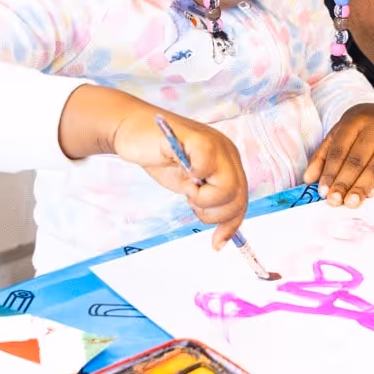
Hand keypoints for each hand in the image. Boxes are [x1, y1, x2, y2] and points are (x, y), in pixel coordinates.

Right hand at [109, 102, 248, 249]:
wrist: (132, 130)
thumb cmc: (160, 156)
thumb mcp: (188, 185)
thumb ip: (208, 200)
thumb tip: (223, 237)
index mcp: (229, 163)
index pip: (241, 200)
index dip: (230, 225)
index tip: (216, 243)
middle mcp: (227, 153)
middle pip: (238, 199)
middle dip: (212, 213)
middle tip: (190, 200)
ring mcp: (215, 145)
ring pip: (227, 190)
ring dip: (201, 199)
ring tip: (185, 186)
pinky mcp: (197, 139)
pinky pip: (206, 168)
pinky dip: (192, 179)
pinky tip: (181, 172)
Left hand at [305, 104, 373, 207]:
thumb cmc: (354, 133)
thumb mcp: (335, 138)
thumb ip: (321, 158)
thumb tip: (309, 179)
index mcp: (355, 122)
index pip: (340, 150)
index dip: (331, 172)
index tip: (323, 191)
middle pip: (358, 159)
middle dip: (345, 182)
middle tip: (336, 201)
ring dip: (362, 187)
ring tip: (350, 202)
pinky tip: (370, 195)